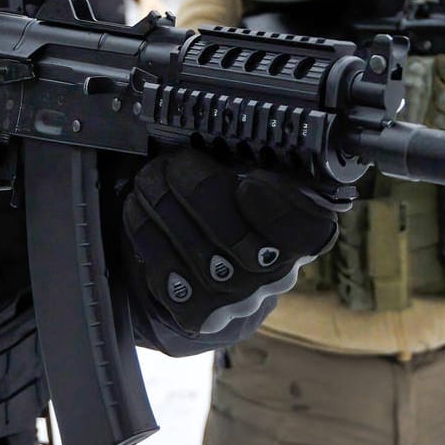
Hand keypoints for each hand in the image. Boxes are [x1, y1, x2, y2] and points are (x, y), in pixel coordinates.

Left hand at [121, 148, 341, 335]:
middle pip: (231, 233)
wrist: (215, 274)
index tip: (247, 183)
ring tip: (148, 178)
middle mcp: (276, 275)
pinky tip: (139, 209)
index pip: (306, 231)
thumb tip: (231, 130)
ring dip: (160, 203)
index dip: (275, 209)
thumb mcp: (260, 179)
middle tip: (171, 161)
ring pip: (189, 247)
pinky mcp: (197, 314)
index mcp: (304, 237)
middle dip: (191, 187)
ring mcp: (237, 300)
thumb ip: (259, 162)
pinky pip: (163, 268)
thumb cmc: (238, 211)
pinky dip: (145, 232)